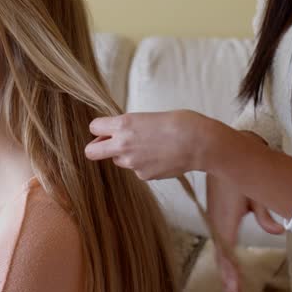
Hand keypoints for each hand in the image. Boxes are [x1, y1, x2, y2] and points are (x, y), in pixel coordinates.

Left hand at [84, 110, 221, 179]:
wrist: (200, 143)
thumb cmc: (180, 122)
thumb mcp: (148, 116)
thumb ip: (129, 126)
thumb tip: (117, 133)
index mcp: (124, 124)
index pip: (94, 127)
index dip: (100, 128)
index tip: (108, 128)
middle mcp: (123, 144)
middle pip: (91, 152)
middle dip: (96, 148)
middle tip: (109, 144)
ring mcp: (132, 163)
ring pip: (117, 160)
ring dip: (126, 155)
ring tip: (149, 146)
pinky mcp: (144, 176)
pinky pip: (136, 169)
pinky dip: (144, 164)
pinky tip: (160, 156)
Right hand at [206, 172, 283, 291]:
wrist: (217, 154)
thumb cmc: (237, 173)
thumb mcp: (256, 194)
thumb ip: (266, 217)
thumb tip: (277, 232)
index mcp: (225, 221)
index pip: (228, 255)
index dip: (232, 276)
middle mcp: (217, 223)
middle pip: (222, 258)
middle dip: (228, 280)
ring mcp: (214, 219)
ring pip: (219, 251)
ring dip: (226, 271)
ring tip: (232, 291)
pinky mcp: (215, 215)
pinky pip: (219, 241)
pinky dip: (223, 257)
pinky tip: (228, 266)